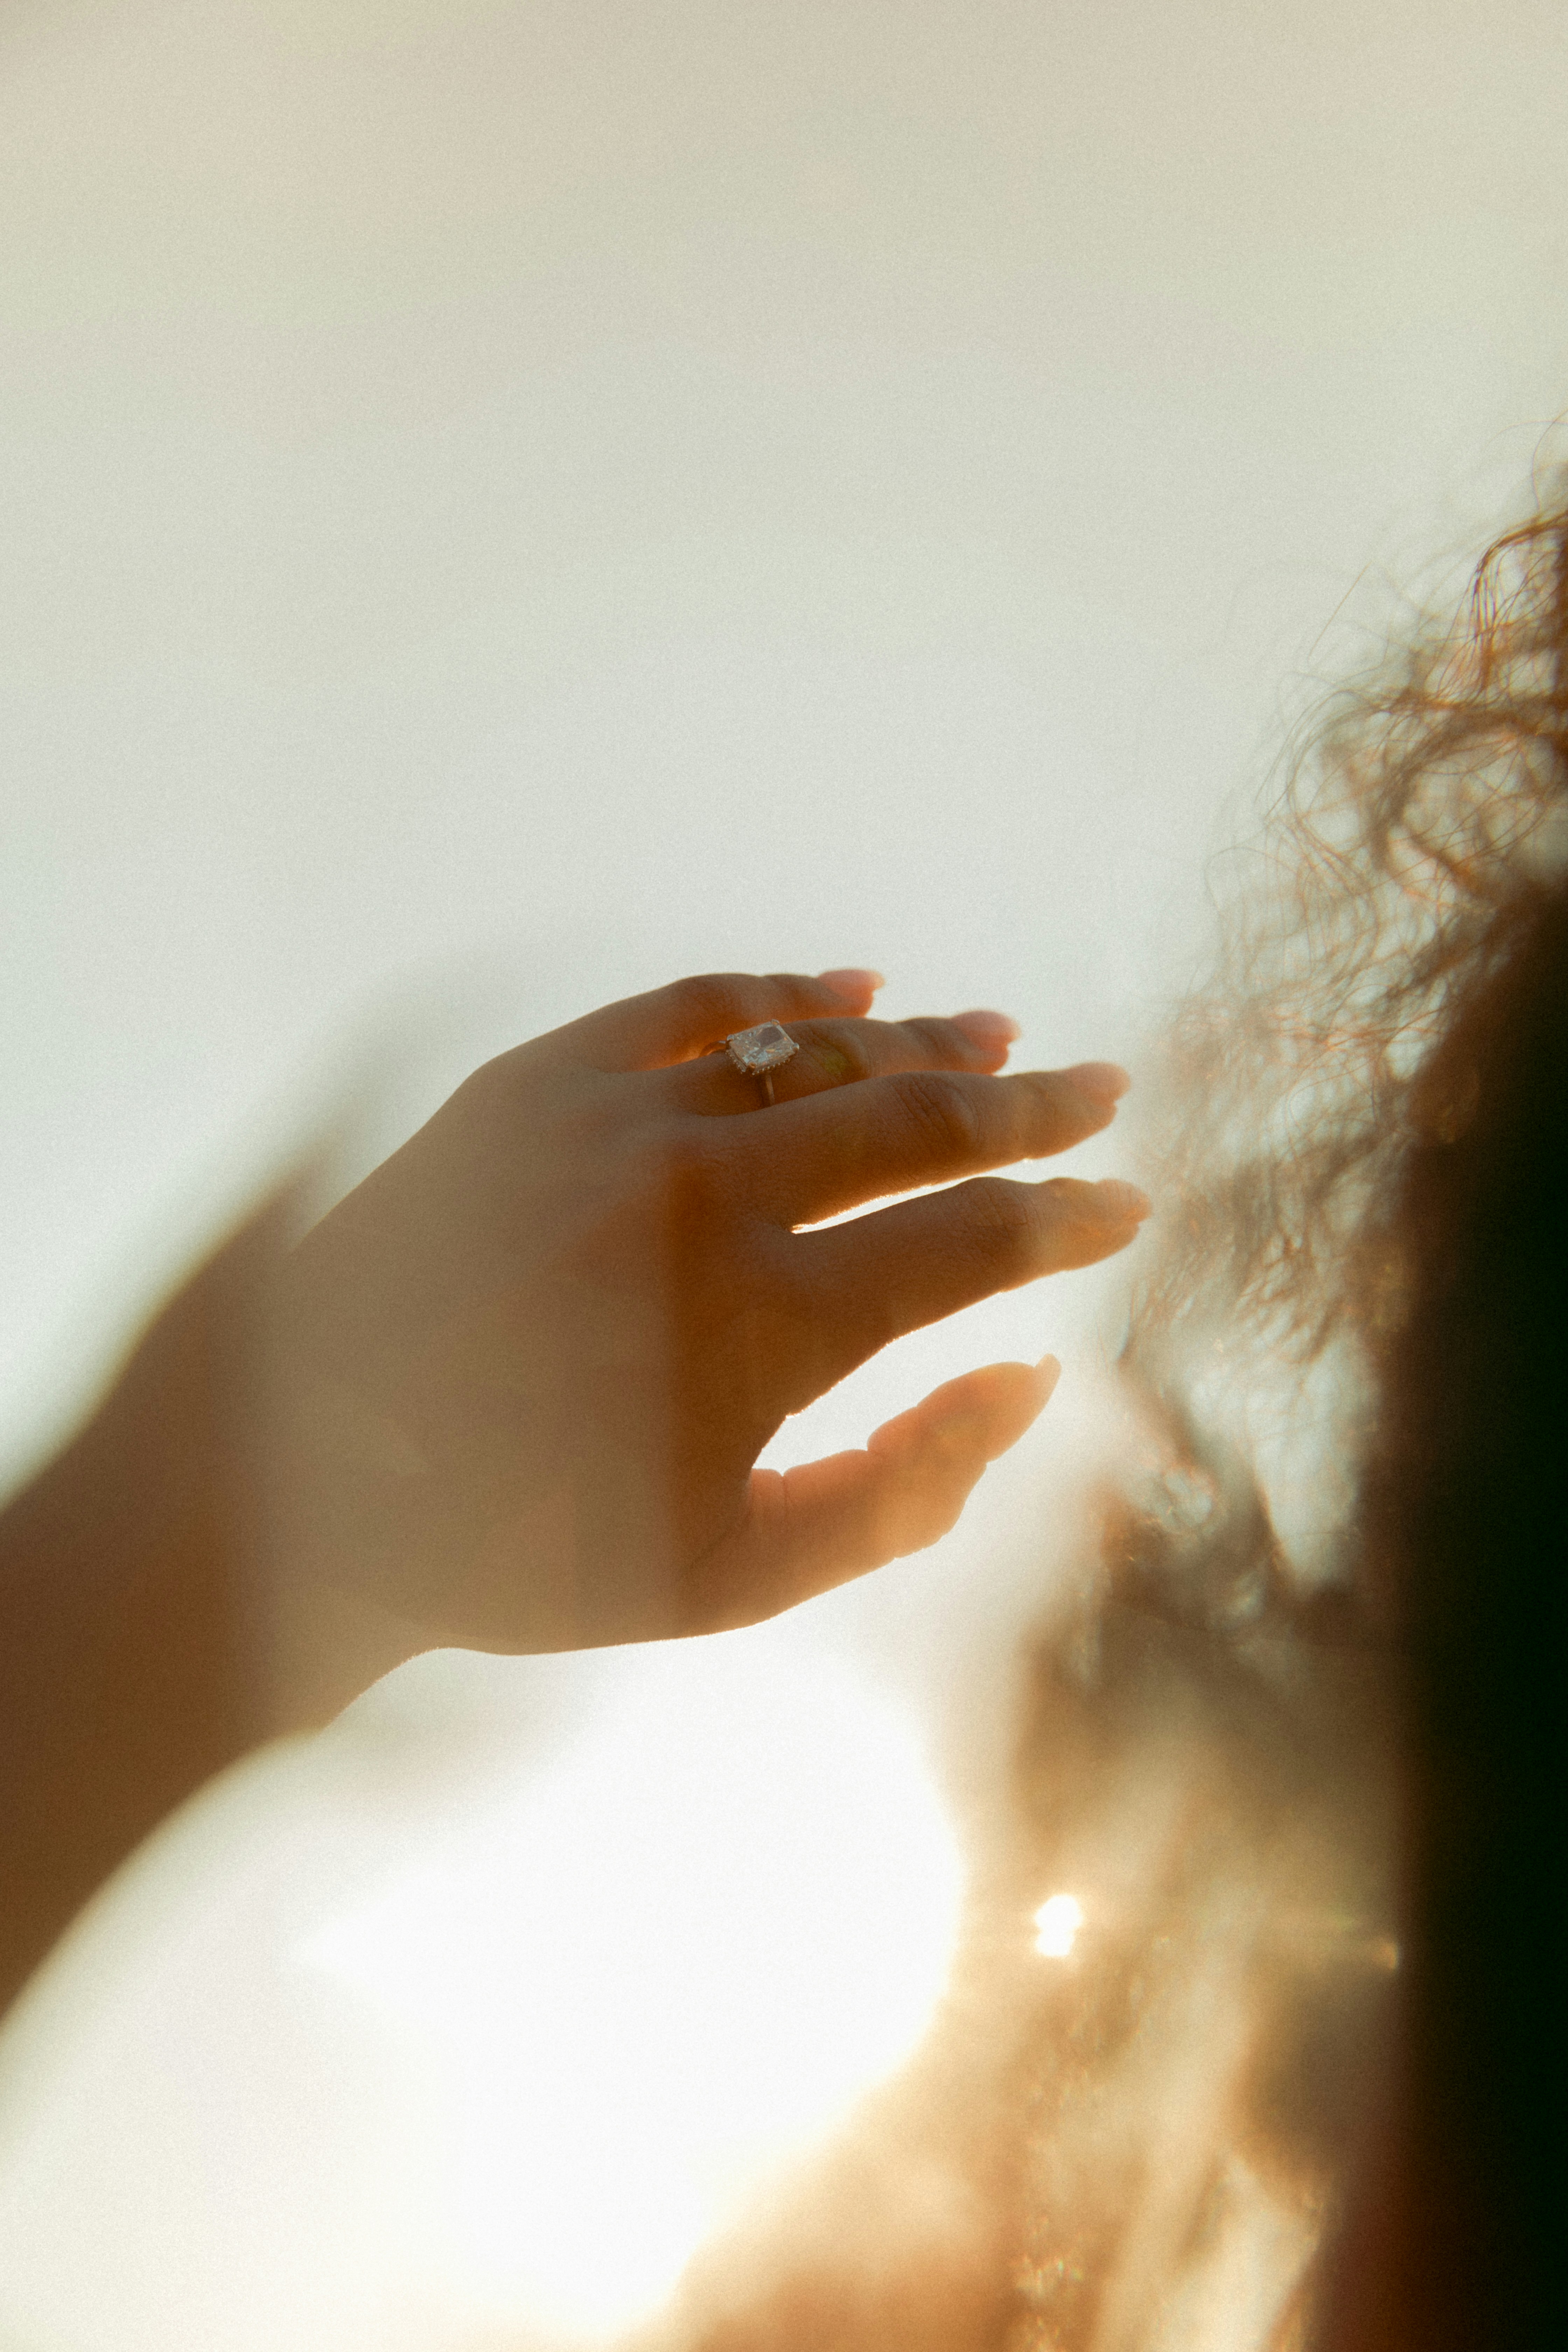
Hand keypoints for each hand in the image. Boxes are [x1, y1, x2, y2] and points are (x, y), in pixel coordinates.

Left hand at [261, 968, 1147, 1664]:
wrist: (303, 1481)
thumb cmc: (528, 1549)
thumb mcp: (737, 1574)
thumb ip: (906, 1490)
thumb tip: (1032, 1383)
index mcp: (768, 1327)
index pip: (971, 1245)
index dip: (1067, 1220)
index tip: (1124, 1203)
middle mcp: (706, 1201)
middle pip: (918, 1123)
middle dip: (1029, 1109)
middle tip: (1101, 1092)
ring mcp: (615, 1126)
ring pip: (814, 1052)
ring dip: (923, 1045)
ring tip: (999, 1042)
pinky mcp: (532, 1085)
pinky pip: (687, 1010)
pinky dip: (779, 990)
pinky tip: (854, 981)